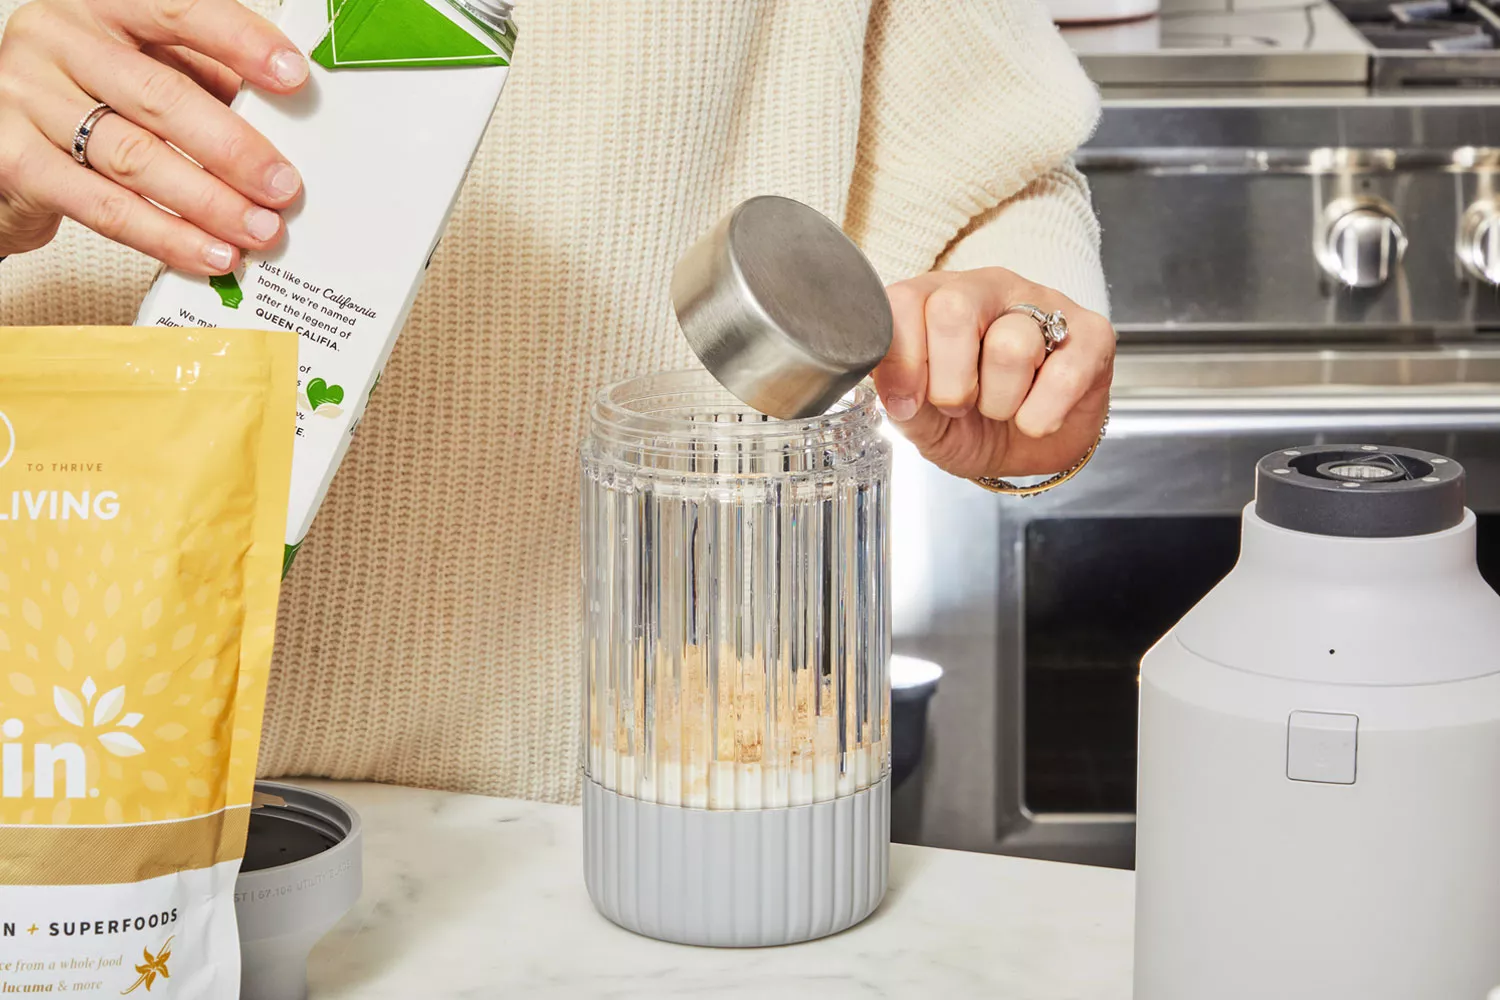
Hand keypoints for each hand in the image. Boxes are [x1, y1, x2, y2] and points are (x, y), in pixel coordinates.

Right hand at [0, 0, 307, 270]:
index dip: (239, 41)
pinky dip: (168, 237)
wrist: (1, 146)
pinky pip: (107, 208)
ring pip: (136, 157)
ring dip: (210, 203)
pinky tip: (211, 254)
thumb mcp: (141, 73)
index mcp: (99, 6)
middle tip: (284, 187)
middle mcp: (57, 41)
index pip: (176, 10)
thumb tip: (286, 118)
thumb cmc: (89, 104)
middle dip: (234, 149)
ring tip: (260, 230)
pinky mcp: (16, 162)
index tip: (295, 77)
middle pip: (161, 96)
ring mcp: (27, 99)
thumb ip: (202, 80)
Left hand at [873, 267, 1114, 479]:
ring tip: (1003, 408)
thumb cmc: (970, 423)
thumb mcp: (922, 420)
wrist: (1026, 451)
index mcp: (933, 300)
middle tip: (960, 406)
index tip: (907, 402)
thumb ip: (899, 396)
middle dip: (950, 382)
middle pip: (953, 310)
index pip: (903, 301)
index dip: (901, 359)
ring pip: (1010, 345)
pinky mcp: (1091, 333)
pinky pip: (1064, 374)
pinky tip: (1037, 417)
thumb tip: (893, 389)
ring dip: (1000, 402)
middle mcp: (986, 290)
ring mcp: (1041, 303)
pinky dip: (1043, 414)